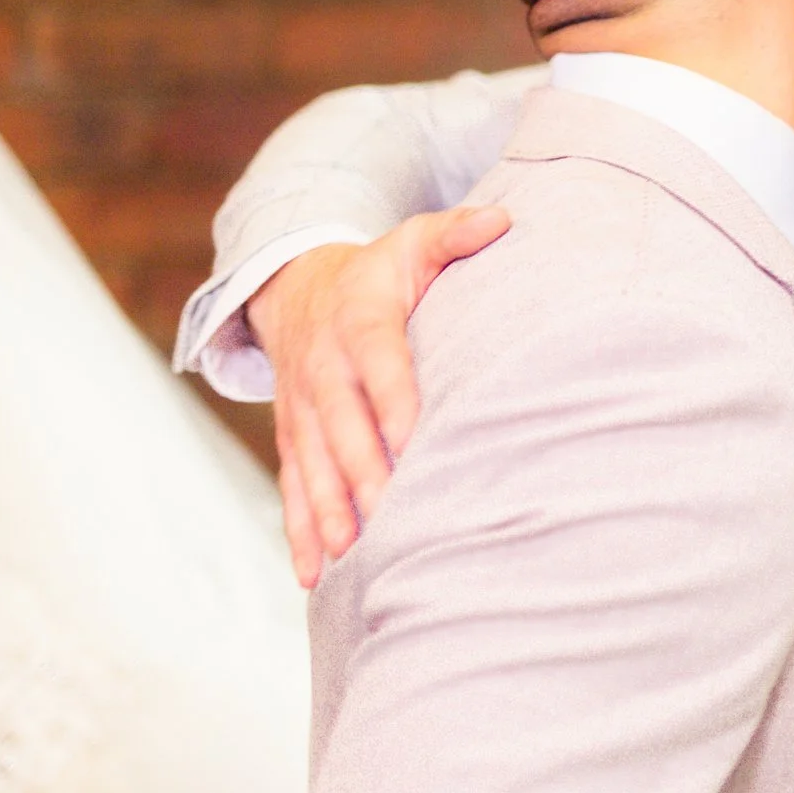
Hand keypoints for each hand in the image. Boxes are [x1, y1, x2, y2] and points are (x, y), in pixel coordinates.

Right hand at [247, 204, 510, 586]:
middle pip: (342, 423)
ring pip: (313, 462)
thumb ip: (454, 233)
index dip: (393, 398)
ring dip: (327, 509)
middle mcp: (325, 367)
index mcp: (360, 319)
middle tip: (385, 516)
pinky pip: (291, 484)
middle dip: (360, 471)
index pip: (379, 361)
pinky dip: (299, 529)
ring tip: (348, 553)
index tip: (412, 438)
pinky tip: (312, 573)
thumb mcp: (412, 241)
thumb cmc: (378, 271)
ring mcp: (303, 407)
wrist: (295, 286)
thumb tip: (502, 220)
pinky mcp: (292, 435)